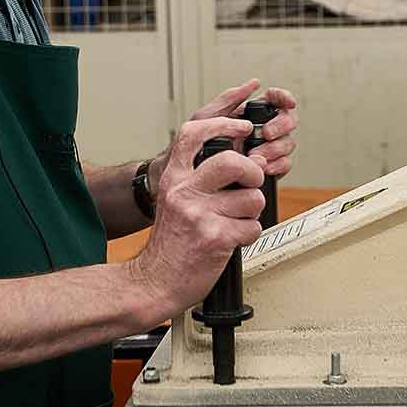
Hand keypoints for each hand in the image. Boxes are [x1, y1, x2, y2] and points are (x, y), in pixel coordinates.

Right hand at [128, 110, 265, 318]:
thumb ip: (201, 181)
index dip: (222, 124)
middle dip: (253, 173)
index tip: (241, 127)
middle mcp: (185, 192)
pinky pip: (252, 227)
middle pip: (232, 161)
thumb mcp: (174, 202)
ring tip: (233, 223)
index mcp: (173, 179)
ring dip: (251, 213)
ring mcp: (200, 214)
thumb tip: (249, 165)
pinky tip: (230, 241)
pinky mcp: (216, 237)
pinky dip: (248, 236)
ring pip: (252, 198)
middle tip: (251, 184)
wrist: (154, 282)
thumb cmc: (170, 245)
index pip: (192, 134)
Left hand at [150, 80, 298, 189]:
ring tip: (255, 155)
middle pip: (287, 122)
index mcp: (249, 115)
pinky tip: (263, 167)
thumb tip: (253, 84)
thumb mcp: (205, 118)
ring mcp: (266, 151)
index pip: (275, 101)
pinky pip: (284, 165)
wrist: (188, 178)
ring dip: (276, 148)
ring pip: (287, 143)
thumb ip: (228, 100)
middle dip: (280, 126)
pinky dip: (277, 166)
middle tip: (264, 134)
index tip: (288, 102)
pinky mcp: (268, 170)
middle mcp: (261, 131)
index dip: (284, 98)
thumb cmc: (191, 147)